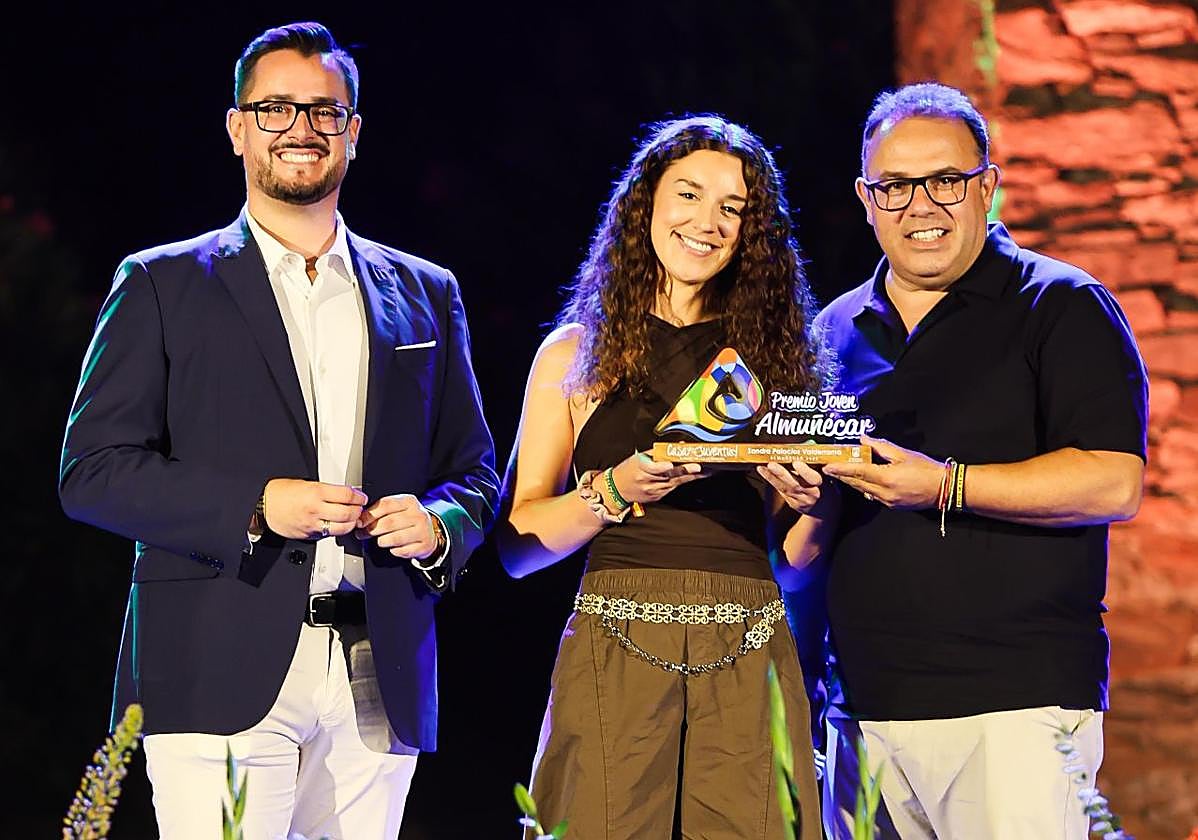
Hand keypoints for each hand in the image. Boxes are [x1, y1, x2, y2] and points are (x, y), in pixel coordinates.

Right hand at [263, 479, 367, 539]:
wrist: (263, 505)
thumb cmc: (281, 492)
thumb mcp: (306, 483)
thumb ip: (326, 490)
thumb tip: (345, 494)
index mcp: (316, 492)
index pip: (347, 496)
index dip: (358, 497)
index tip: (361, 497)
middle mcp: (315, 509)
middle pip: (348, 514)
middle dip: (358, 511)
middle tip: (359, 508)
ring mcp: (312, 524)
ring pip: (341, 528)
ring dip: (351, 523)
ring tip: (352, 518)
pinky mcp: (308, 535)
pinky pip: (328, 535)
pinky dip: (336, 530)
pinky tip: (337, 525)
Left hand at [356, 494, 439, 559]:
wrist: (428, 533)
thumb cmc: (407, 520)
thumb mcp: (397, 509)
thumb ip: (380, 510)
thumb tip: (360, 518)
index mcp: (409, 501)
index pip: (386, 505)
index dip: (369, 515)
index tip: (360, 522)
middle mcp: (418, 514)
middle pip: (388, 523)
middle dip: (371, 530)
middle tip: (363, 534)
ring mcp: (423, 530)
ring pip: (395, 538)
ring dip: (382, 541)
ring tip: (379, 540)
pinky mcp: (424, 545)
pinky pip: (402, 551)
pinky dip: (394, 550)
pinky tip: (393, 547)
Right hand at [608, 451, 705, 504]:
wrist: (617, 489)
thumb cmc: (628, 470)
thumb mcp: (639, 457)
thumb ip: (658, 453)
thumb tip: (676, 447)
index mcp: (641, 469)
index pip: (654, 468)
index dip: (663, 466)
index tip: (671, 463)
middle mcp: (648, 482)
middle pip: (669, 476)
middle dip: (685, 471)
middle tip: (698, 467)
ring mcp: (653, 491)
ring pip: (674, 483)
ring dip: (689, 477)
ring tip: (703, 472)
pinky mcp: (657, 496)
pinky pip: (671, 488)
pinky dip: (681, 482)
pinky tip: (692, 477)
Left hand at [756, 460, 826, 513]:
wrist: (824, 509)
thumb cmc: (826, 486)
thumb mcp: (827, 475)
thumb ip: (817, 462)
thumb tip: (807, 444)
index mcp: (822, 486)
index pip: (814, 479)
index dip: (805, 471)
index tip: (797, 462)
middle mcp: (811, 495)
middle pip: (796, 485)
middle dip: (782, 474)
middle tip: (771, 464)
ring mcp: (800, 501)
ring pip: (785, 489)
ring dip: (771, 477)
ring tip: (761, 468)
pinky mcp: (792, 503)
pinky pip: (781, 491)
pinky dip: (772, 481)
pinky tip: (763, 472)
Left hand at [822, 434, 942, 509]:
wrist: (944, 489)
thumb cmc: (927, 469)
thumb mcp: (904, 454)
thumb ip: (881, 446)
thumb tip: (864, 439)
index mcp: (887, 478)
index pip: (858, 472)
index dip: (841, 469)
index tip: (828, 466)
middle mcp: (884, 492)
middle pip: (856, 483)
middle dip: (841, 475)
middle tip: (828, 467)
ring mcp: (887, 501)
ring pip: (863, 490)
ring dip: (851, 481)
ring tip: (840, 472)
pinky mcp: (891, 506)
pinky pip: (872, 495)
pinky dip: (863, 487)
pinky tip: (859, 480)